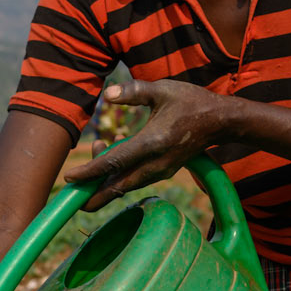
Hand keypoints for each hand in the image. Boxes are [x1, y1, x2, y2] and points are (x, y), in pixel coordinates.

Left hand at [66, 78, 228, 210]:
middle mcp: (158, 162)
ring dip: (106, 182)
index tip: (70, 177)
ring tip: (88, 169)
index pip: (116, 161)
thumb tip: (107, 95)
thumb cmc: (191, 102)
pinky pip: (136, 180)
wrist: (220, 121)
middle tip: (73, 200)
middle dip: (96, 196)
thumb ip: (134, 91)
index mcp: (154, 142)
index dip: (91, 171)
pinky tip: (107, 158)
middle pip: (120, 186)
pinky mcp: (164, 171)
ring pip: (127, 185)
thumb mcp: (163, 90)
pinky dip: (119, 177)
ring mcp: (162, 170)